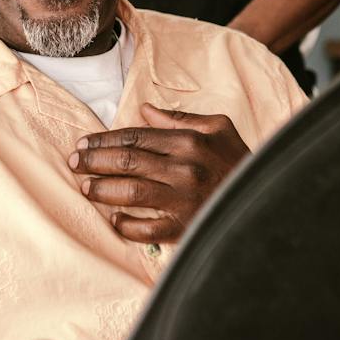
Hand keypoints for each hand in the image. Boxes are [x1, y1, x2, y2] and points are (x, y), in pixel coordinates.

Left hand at [69, 104, 249, 243]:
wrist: (266, 198)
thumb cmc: (238, 161)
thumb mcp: (218, 128)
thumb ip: (180, 118)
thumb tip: (144, 110)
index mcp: (189, 142)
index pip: (135, 137)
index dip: (104, 139)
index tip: (83, 142)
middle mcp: (184, 169)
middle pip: (126, 162)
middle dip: (94, 161)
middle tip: (74, 163)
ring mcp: (183, 200)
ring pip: (130, 192)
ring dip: (102, 190)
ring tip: (85, 188)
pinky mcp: (184, 227)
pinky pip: (146, 229)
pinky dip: (126, 225)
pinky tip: (114, 220)